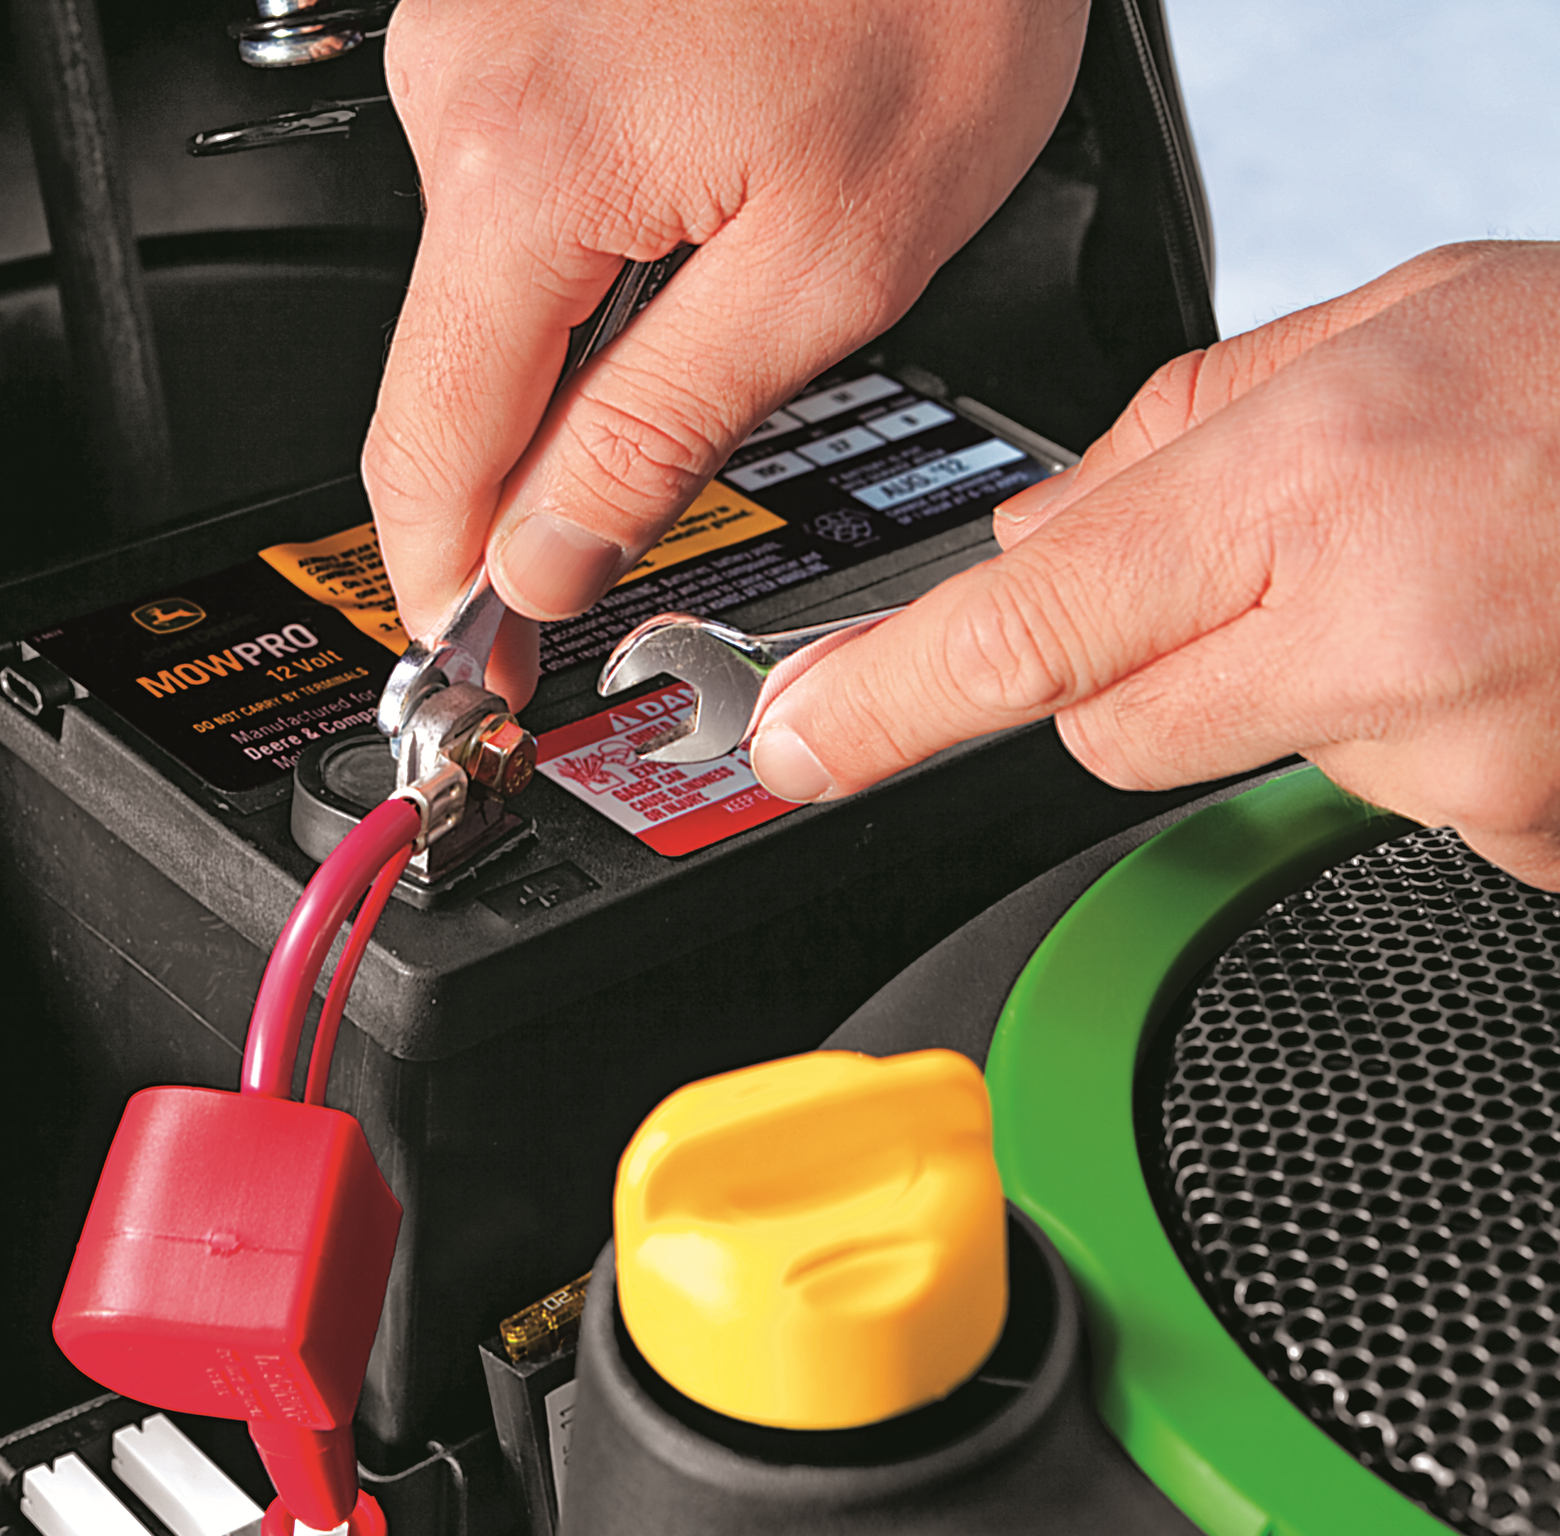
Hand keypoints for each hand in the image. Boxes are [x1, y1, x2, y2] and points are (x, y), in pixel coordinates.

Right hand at [361, 0, 1088, 703]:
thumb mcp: (833, 258)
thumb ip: (662, 427)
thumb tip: (546, 556)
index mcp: (525, 165)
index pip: (428, 451)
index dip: (451, 584)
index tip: (485, 664)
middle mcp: (455, 89)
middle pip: (440, 379)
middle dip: (504, 496)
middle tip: (573, 582)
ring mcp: (468, 40)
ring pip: (478, 297)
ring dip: (555, 373)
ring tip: (680, 365)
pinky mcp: (506, 21)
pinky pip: (510, 205)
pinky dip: (574, 271)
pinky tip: (672, 256)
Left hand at [748, 241, 1559, 888]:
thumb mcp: (1370, 326)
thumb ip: (1165, 438)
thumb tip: (1029, 545)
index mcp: (1311, 487)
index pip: (1026, 632)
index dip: (886, 701)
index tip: (802, 749)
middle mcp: (1377, 637)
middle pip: (1104, 728)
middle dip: (1129, 662)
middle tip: (1256, 568)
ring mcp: (1453, 756)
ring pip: (1232, 765)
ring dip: (1281, 688)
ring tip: (1414, 581)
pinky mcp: (1513, 832)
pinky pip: (1369, 804)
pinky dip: (1392, 735)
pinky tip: (1475, 645)